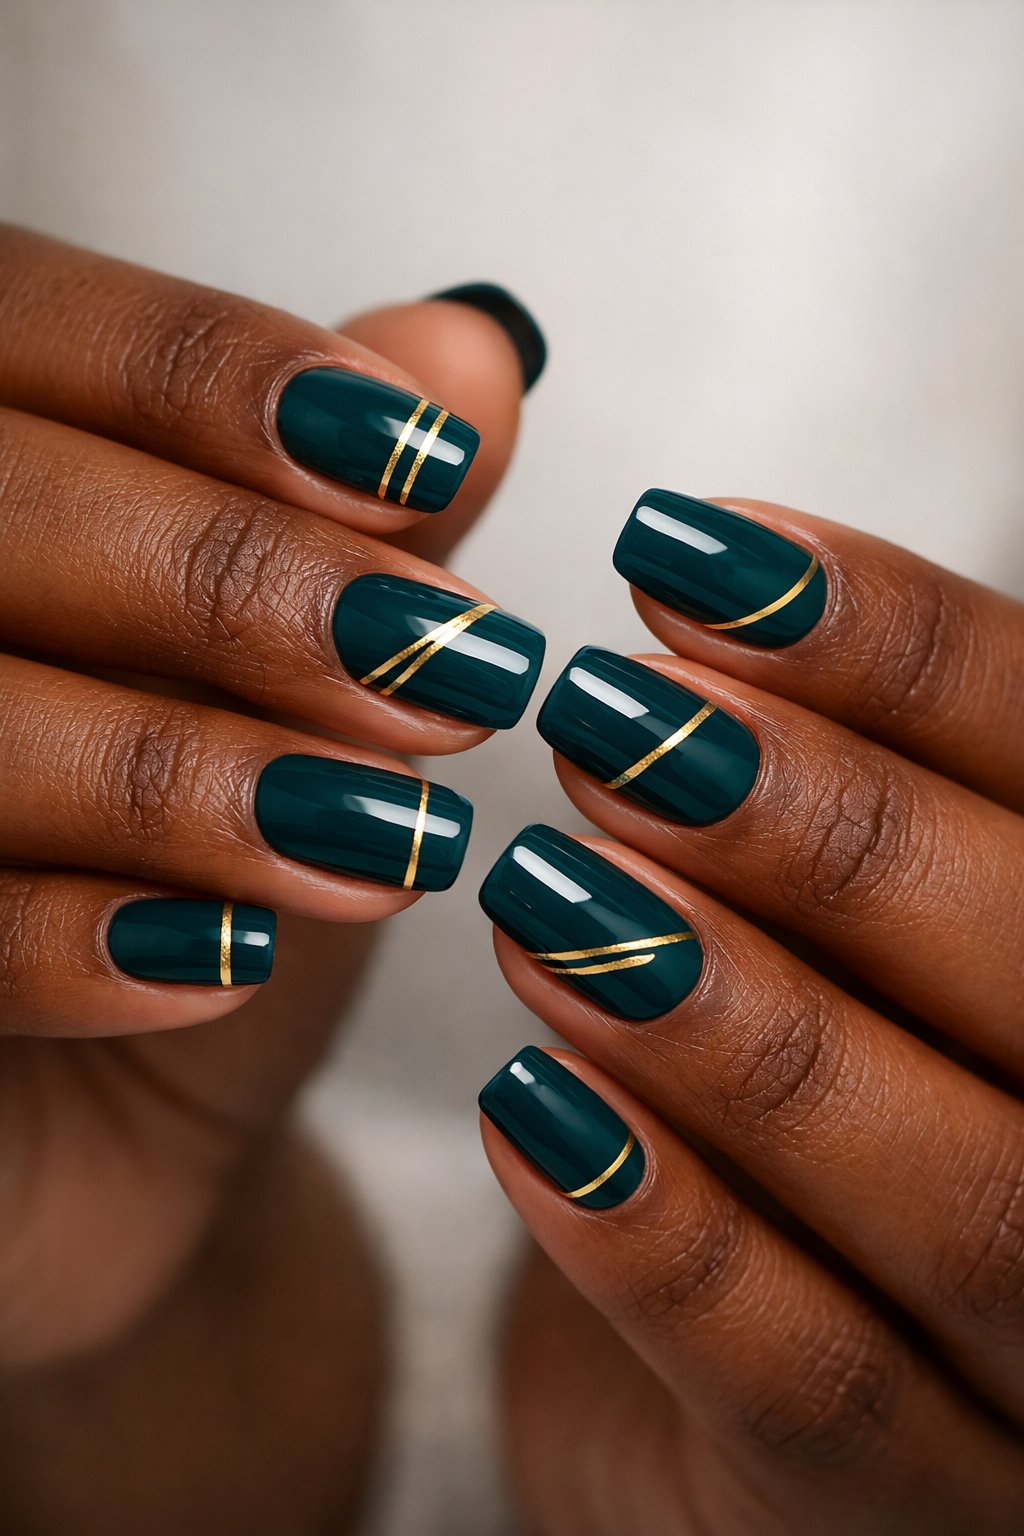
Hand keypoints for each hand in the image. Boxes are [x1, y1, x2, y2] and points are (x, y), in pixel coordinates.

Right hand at [0, 225, 542, 1374]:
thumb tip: (470, 354)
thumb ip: (350, 518)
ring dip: (183, 772)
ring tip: (387, 839)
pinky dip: (72, 944)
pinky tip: (225, 961)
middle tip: (438, 669)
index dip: (211, 375)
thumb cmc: (180, 877)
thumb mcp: (290, 689)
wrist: (88, 1131)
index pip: (29, 327)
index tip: (414, 463)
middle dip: (227, 581)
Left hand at [477, 493, 1023, 1532]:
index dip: (902, 652)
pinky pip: (815, 1390)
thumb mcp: (820, 923)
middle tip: (614, 719)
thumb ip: (814, 774)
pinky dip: (667, 1242)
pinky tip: (528, 1111)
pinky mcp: (916, 1517)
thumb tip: (702, 570)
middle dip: (828, 833)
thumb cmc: (783, 1100)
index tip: (692, 557)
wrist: (714, 1379)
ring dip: (744, 1028)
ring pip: (968, 1200)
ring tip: (547, 894)